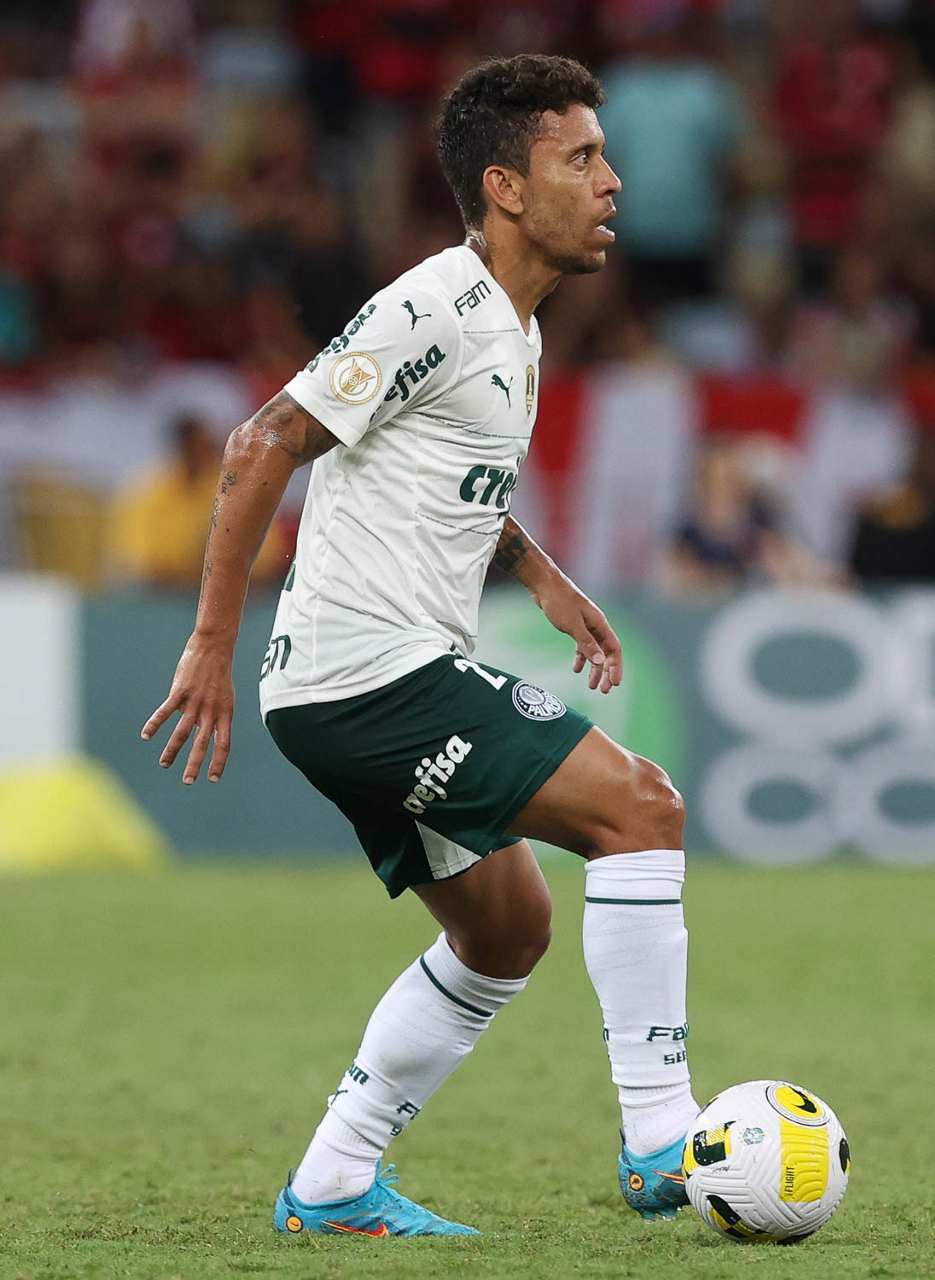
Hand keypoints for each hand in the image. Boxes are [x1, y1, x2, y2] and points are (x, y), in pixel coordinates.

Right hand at [141, 635, 234, 783]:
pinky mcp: (180, 691)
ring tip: (164, 764)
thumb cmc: (218, 673)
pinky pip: (165, 712)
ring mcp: (195, 701)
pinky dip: (155, 724)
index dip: (219, 762)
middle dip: (194, 764)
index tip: (213, 778)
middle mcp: (211, 710)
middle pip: (203, 743)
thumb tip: (197, 730)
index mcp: (225, 713)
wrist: (214, 647)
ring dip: (172, 750)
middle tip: (188, 781)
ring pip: (182, 732)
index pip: (224, 744)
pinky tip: (146, 736)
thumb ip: (212, 715)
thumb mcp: (224, 696)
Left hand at [531, 573, 622, 693]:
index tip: (615, 683)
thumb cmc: (559, 601)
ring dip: (594, 669)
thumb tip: (600, 662)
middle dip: (606, 672)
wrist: (543, 584)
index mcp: (600, 624)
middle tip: (604, 691)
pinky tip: (575, 669)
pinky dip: (580, 658)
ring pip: (594, 651)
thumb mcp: (572, 625)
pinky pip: (582, 646)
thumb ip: (586, 643)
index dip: (616, 667)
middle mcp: (596, 625)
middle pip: (606, 653)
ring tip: (591, 686)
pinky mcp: (573, 626)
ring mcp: (585, 626)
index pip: (614, 649)